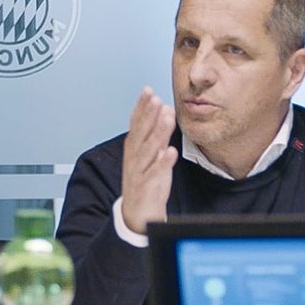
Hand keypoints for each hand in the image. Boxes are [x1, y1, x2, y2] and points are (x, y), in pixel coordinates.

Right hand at [122, 87, 177, 234]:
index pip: (136, 123)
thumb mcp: (149, 154)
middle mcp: (134, 158)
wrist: (138, 213)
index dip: (141, 107)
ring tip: (167, 117)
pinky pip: (156, 173)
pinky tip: (170, 151)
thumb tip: (164, 110)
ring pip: (148, 150)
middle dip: (148, 115)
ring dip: (157, 133)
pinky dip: (162, 162)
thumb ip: (155, 133)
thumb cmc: (146, 181)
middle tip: (156, 99)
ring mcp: (140, 172)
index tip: (148, 90)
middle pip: (141, 133)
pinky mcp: (148, 186)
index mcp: (134, 148)